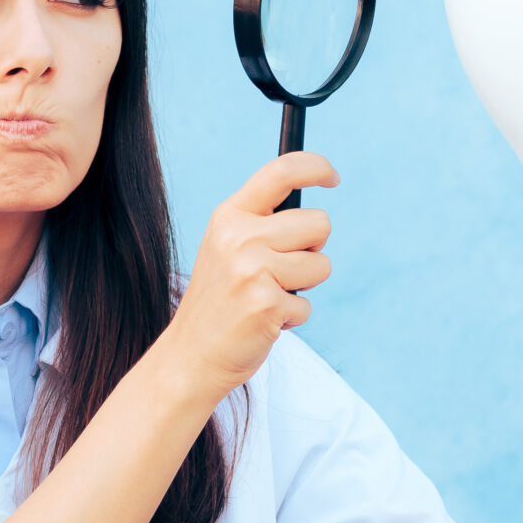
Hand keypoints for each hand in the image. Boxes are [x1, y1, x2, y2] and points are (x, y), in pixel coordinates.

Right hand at [157, 152, 337, 401]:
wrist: (190, 355)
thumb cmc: (220, 300)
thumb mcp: (228, 248)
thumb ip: (263, 224)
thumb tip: (317, 217)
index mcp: (229, 216)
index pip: (282, 170)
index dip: (316, 167)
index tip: (333, 178)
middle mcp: (239, 237)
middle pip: (319, 223)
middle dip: (314, 249)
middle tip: (282, 269)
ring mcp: (252, 270)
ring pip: (322, 266)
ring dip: (304, 287)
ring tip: (269, 297)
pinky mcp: (266, 305)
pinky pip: (307, 305)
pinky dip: (292, 317)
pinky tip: (263, 321)